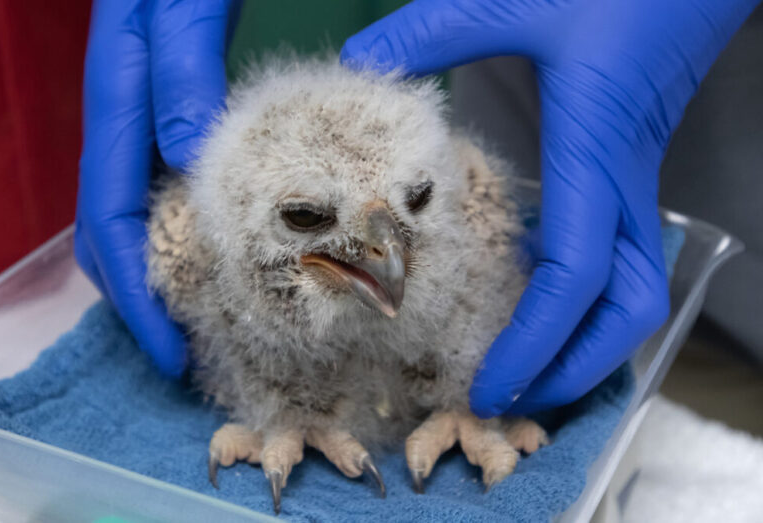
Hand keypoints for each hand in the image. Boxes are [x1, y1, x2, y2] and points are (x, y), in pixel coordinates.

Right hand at [75, 0, 238, 375]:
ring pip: (130, 215)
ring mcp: (139, 122)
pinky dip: (177, 233)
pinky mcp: (164, 118)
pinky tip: (213, 251)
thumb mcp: (185, 7)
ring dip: (156, 273)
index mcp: (115, 103)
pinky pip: (156, 189)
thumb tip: (188, 156)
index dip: (136, 292)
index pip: (109, 218)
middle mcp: (119, 122)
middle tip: (184, 350)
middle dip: (139, 298)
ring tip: (199, 318)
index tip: (169, 348)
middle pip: (107, 230)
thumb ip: (184, 70)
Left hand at [342, 0, 758, 414]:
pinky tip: (533, 295)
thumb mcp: (514, 0)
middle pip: (626, 309)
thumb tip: (356, 62)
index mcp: (593, 156)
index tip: (487, 386)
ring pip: (631, 291)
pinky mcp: (621, 175)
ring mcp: (627, 184)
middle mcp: (618, 186)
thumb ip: (432, 31)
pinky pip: (616, 260)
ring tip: (524, 370)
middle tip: (511, 399)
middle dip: (576, 367)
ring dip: (585, 343)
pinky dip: (581, 299)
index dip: (534, 344)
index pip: (574, 278)